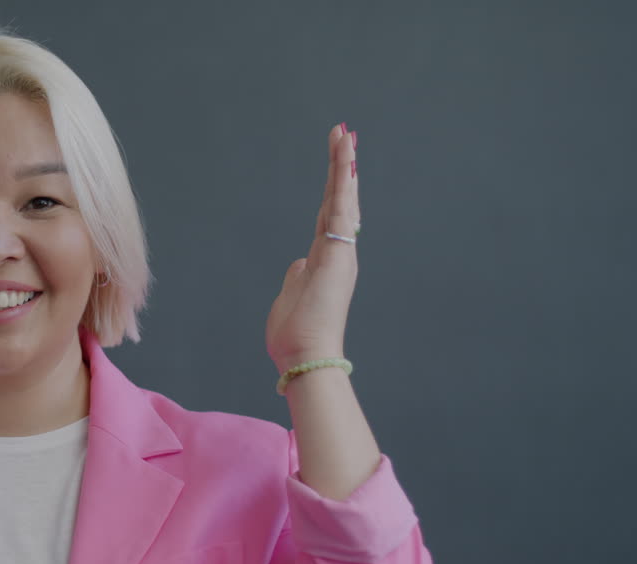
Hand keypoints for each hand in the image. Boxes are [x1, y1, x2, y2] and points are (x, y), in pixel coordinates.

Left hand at [266, 123, 360, 375]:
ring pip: (342, 198)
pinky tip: (345, 155)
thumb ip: (298, 276)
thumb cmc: (297, 335)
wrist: (306, 356)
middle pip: (339, 201)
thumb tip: (299, 263)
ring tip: (344, 134)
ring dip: (343, 165)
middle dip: (341, 168)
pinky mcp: (338, 252)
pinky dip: (343, 179)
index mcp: (326, 261)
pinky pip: (341, 207)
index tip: (338, 165)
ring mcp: (340, 251)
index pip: (329, 217)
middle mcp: (337, 252)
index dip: (334, 190)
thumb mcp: (292, 297)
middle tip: (344, 135)